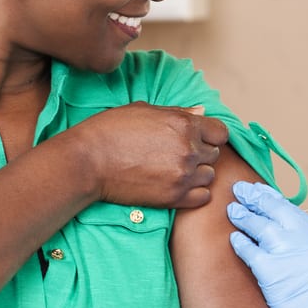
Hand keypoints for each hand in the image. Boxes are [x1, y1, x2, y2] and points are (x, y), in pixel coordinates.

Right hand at [75, 102, 225, 208]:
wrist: (87, 161)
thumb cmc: (111, 130)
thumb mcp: (145, 110)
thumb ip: (179, 112)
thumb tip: (202, 112)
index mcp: (184, 124)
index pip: (220, 133)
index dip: (210, 135)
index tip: (199, 139)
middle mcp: (189, 149)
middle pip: (214, 154)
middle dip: (201, 153)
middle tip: (177, 154)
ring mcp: (183, 175)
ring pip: (209, 176)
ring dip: (197, 174)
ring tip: (174, 170)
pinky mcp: (174, 197)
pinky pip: (202, 197)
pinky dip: (195, 193)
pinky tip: (177, 186)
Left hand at [228, 181, 307, 307]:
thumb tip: (291, 247)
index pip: (292, 211)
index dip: (274, 199)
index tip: (262, 191)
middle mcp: (305, 238)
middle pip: (275, 209)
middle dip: (255, 197)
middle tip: (240, 189)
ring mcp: (288, 252)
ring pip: (259, 225)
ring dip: (243, 215)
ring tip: (232, 209)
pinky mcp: (271, 271)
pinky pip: (249, 251)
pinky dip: (240, 243)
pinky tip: (233, 238)